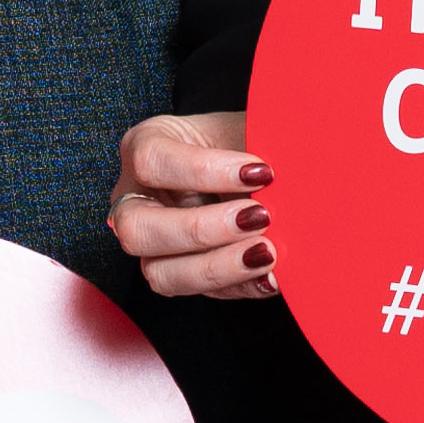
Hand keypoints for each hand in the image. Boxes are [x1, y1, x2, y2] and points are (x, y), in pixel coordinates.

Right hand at [112, 109, 274, 300]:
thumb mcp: (246, 129)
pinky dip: (240, 286)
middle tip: (260, 217)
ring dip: (218, 267)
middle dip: (202, 229)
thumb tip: (288, 168)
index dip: (205, 170)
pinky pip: (201, 294)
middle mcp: (136, 199)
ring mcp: (153, 244)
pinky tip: (272, 275)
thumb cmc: (244, 141)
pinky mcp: (181, 273)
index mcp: (144, 148)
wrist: (257, 168)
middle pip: (137, 228)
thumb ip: (256, 144)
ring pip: (161, 273)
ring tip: (268, 253)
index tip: (261, 171)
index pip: (152, 162)